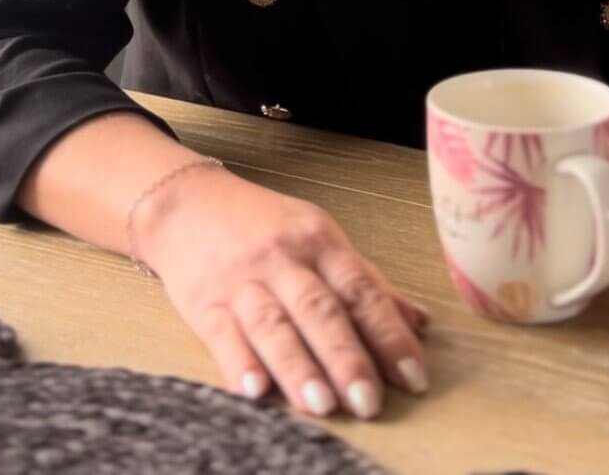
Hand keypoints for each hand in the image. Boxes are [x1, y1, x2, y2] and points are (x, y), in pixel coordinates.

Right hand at [135, 165, 429, 418]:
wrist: (188, 203)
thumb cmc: (262, 225)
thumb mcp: (319, 238)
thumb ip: (367, 281)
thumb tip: (419, 322)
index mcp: (320, 242)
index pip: (362, 291)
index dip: (389, 334)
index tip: (413, 376)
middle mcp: (284, 259)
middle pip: (320, 310)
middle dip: (346, 357)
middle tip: (369, 401)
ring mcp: (242, 281)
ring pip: (274, 325)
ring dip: (298, 366)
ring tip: (321, 404)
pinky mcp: (204, 302)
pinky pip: (223, 335)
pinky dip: (239, 363)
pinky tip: (254, 390)